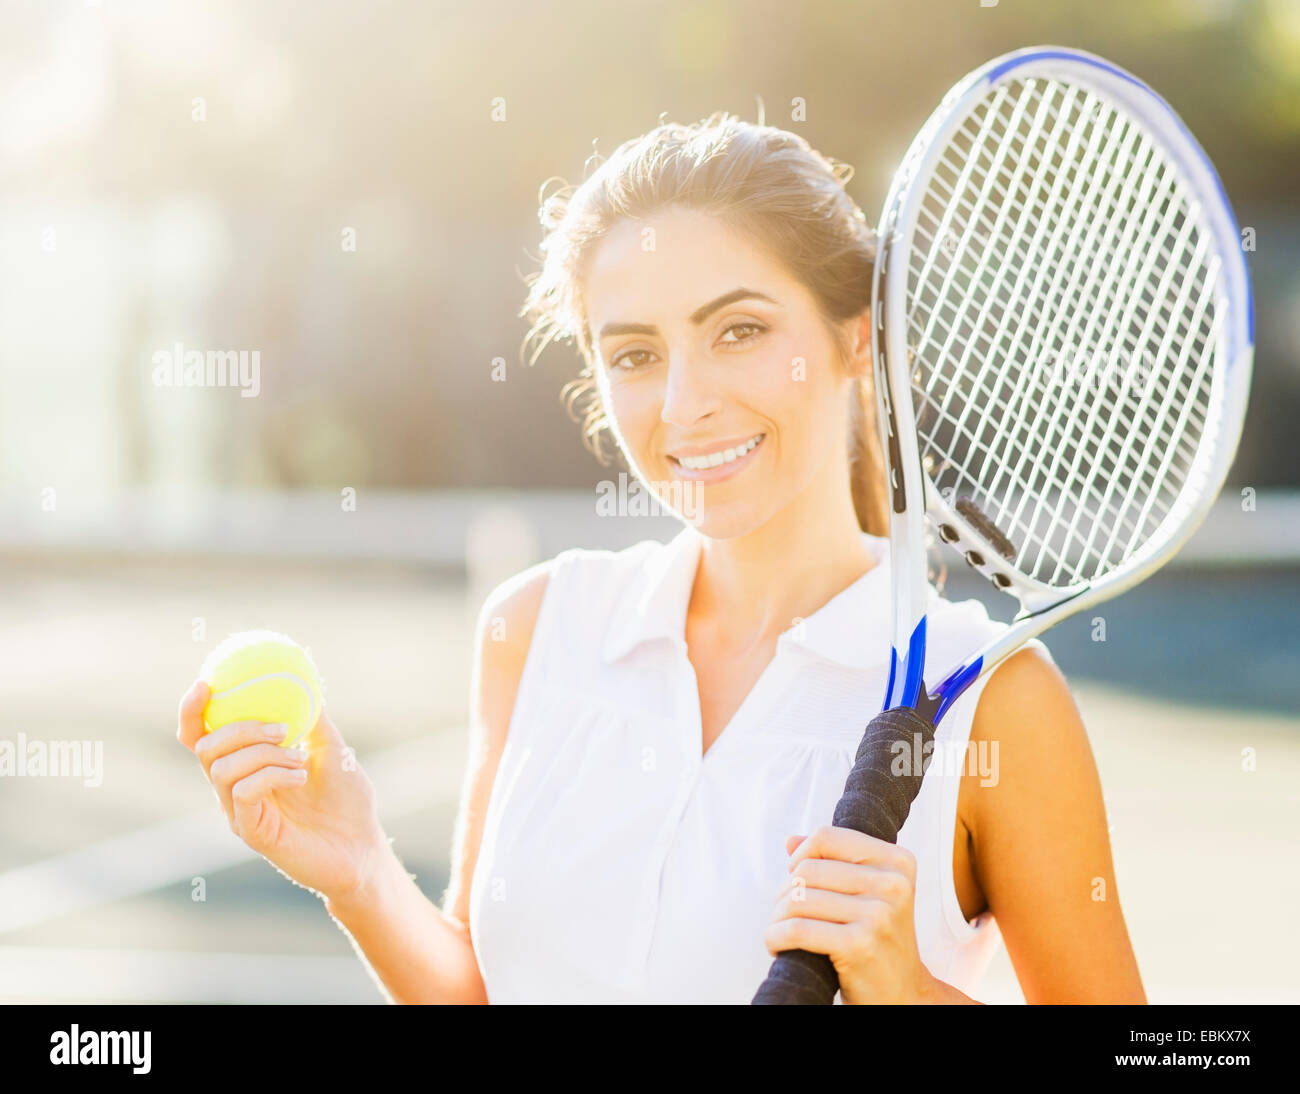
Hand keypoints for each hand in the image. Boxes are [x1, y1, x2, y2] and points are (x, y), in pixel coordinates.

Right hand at [177, 680, 389, 904]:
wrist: (363, 846)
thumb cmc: (347, 800)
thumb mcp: (331, 748)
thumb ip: (313, 718)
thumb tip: (303, 680)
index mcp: (246, 767)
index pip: (202, 738)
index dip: (192, 713)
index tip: (206, 684)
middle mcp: (235, 790)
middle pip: (205, 749)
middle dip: (237, 729)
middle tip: (278, 728)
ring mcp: (241, 813)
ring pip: (222, 770)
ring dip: (263, 754)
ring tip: (300, 760)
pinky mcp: (253, 833)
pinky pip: (244, 793)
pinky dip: (272, 775)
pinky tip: (301, 776)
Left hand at [763, 825, 938, 1003]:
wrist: (902, 994)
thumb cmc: (879, 941)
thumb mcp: (868, 894)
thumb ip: (832, 862)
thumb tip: (790, 840)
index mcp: (898, 862)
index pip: (827, 837)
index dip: (800, 856)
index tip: (796, 879)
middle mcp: (893, 884)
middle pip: (808, 869)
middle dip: (785, 892)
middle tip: (785, 914)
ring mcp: (879, 914)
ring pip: (798, 899)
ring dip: (777, 917)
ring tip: (780, 930)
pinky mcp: (860, 944)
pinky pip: (797, 930)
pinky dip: (776, 937)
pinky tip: (777, 945)